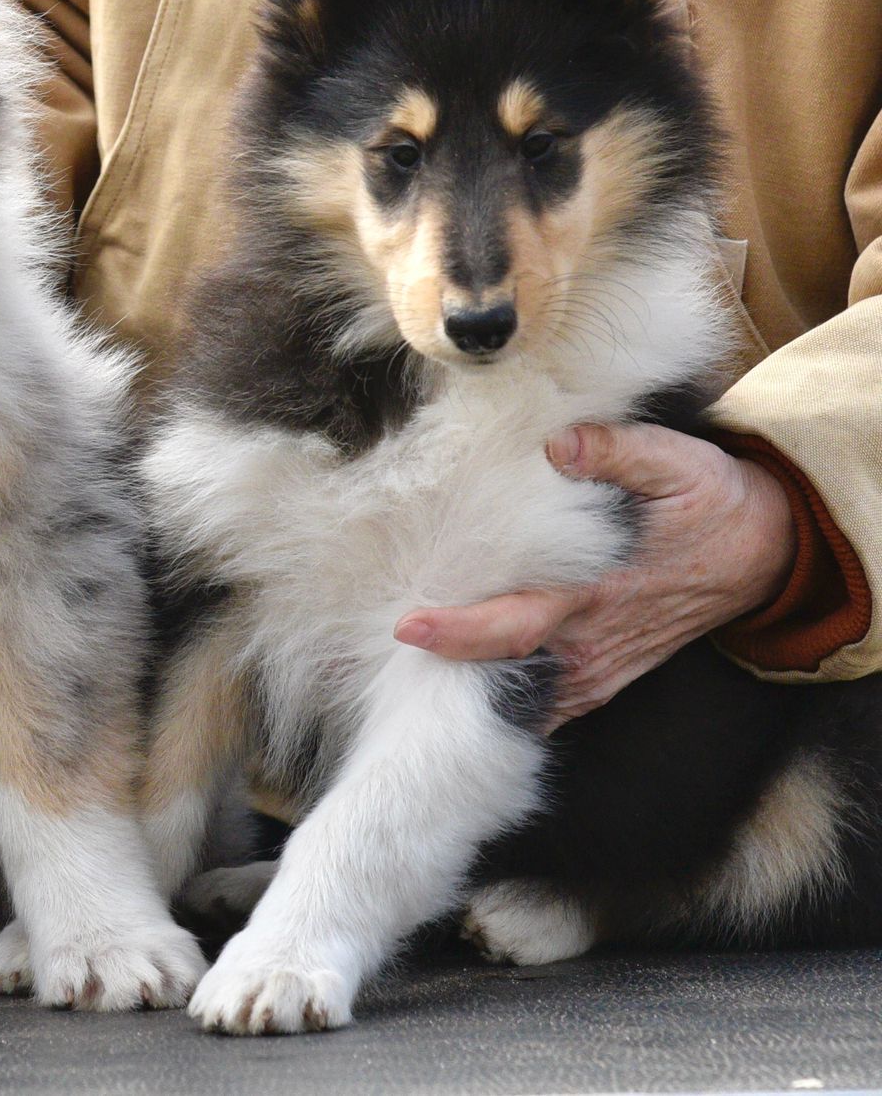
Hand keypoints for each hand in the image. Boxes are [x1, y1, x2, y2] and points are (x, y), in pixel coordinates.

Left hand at [393, 423, 796, 727]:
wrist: (763, 551)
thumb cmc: (707, 500)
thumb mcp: (674, 461)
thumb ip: (614, 451)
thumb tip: (560, 446)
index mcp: (596, 593)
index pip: (516, 624)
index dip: (460, 631)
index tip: (408, 626)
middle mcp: (590, 641)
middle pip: (501, 666)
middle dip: (442, 662)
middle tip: (384, 645)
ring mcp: (596, 667)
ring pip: (520, 693)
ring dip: (467, 682)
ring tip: (406, 662)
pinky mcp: (602, 677)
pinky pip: (546, 702)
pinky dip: (503, 699)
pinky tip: (458, 683)